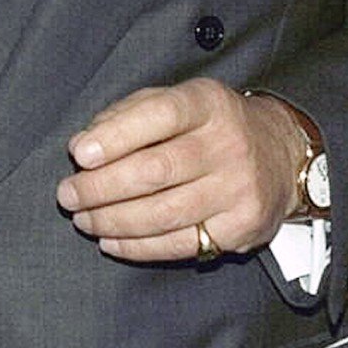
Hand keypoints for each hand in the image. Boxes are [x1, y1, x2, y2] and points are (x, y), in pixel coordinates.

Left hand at [54, 79, 305, 260]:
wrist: (280, 154)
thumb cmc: (208, 125)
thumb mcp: (175, 100)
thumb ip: (127, 115)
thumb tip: (82, 146)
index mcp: (207, 103)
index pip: (157, 116)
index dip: (114, 136)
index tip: (78, 154)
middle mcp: (227, 144)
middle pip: (155, 171)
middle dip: (101, 187)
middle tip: (68, 195)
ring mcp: (238, 189)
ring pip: (164, 213)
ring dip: (113, 220)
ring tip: (83, 219)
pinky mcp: (242, 228)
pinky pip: (181, 244)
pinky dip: (138, 246)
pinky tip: (111, 241)